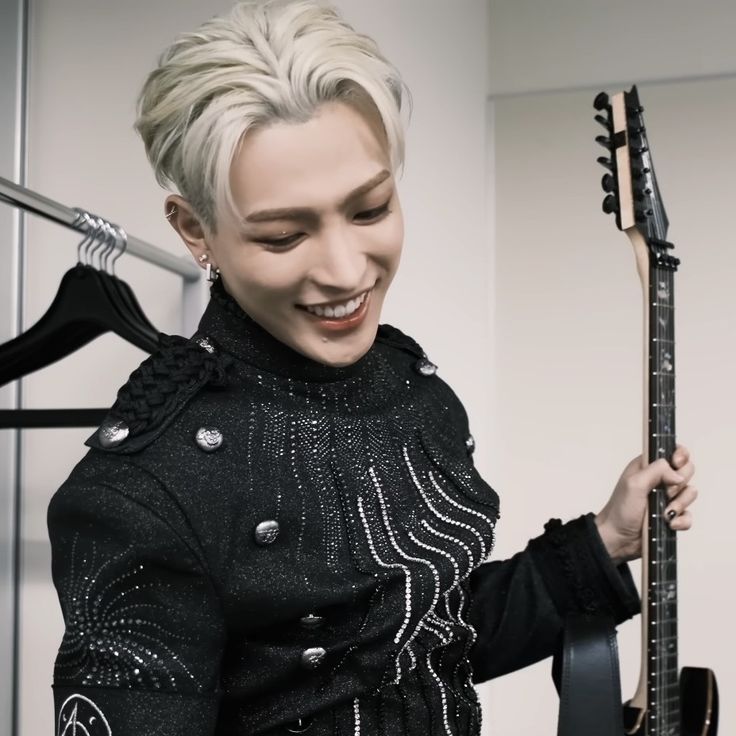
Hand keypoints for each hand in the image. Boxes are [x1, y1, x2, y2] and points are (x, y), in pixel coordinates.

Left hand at [595, 445, 696, 563]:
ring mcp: (666, 498)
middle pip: (686, 471)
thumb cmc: (620, 510)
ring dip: (679, 504)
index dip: (680, 455)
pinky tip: (669, 523)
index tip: (677, 463)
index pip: (672, 451)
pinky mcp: (672, 516)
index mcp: (647, 467)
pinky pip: (688, 515)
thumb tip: (677, 474)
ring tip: (664, 512)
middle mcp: (659, 480)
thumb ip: (656, 471)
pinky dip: (681, 520)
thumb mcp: (634, 484)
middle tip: (665, 492)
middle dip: (679, 483)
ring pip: (690, 493)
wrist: (618, 538)